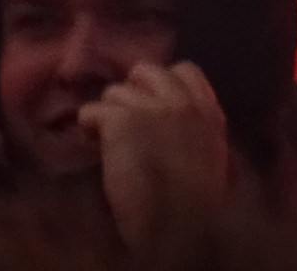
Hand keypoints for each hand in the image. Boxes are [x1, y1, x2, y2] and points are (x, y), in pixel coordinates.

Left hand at [90, 62, 229, 246]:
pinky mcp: (122, 121)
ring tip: (103, 133)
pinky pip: (93, 110)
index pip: (186, 71)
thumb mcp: (209, 155)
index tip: (153, 102)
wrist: (171, 224)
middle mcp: (182, 102)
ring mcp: (152, 108)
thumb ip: (196, 129)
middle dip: (133, 89)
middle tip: (124, 113)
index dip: (164, 83)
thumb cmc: (192, 201)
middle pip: (148, 71)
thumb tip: (176, 119)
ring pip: (116, 91)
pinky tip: (89, 137)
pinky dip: (87, 122)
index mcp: (208, 111)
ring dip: (109, 110)